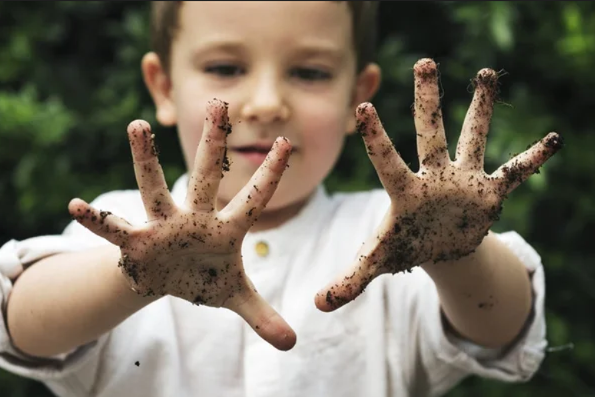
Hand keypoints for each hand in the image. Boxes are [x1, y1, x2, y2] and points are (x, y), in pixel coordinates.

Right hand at [69, 99, 295, 350]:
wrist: (168, 280)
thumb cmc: (204, 278)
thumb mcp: (235, 297)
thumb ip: (262, 315)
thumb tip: (291, 344)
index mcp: (225, 230)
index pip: (254, 199)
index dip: (270, 175)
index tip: (289, 143)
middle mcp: (195, 219)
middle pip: (206, 177)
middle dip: (214, 144)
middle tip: (220, 103)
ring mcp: (164, 227)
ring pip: (156, 188)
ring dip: (147, 160)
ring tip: (137, 125)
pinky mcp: (138, 242)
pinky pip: (116, 229)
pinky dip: (98, 220)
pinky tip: (77, 206)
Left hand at [315, 58, 562, 311]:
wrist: (438, 248)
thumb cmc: (404, 248)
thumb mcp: (377, 263)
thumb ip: (349, 280)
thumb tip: (317, 305)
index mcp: (404, 192)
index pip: (386, 160)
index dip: (376, 137)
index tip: (363, 106)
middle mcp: (433, 177)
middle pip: (429, 133)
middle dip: (428, 100)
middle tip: (423, 62)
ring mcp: (462, 180)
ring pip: (472, 138)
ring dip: (481, 109)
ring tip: (487, 74)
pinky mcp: (488, 192)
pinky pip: (515, 172)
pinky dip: (534, 159)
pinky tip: (553, 139)